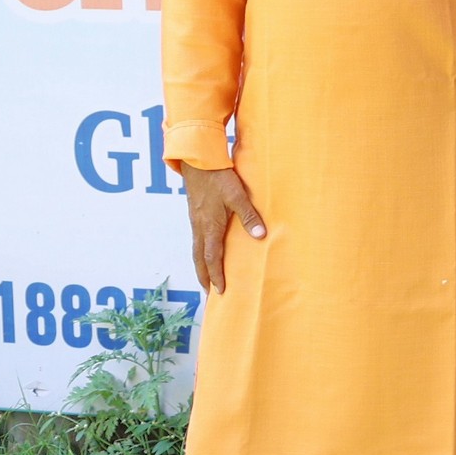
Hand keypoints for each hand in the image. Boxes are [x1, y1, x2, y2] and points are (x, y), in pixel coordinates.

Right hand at [182, 166, 264, 293]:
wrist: (197, 160)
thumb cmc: (218, 177)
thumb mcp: (237, 195)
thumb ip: (249, 216)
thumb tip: (260, 237)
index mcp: (209, 227)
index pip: (212, 258)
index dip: (216, 276)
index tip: (220, 291)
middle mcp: (200, 227)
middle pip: (200, 259)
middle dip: (204, 277)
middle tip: (209, 294)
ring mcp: (195, 221)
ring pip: (196, 250)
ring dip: (201, 266)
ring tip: (206, 278)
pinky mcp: (195, 214)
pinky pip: (197, 240)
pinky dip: (200, 252)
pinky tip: (206, 252)